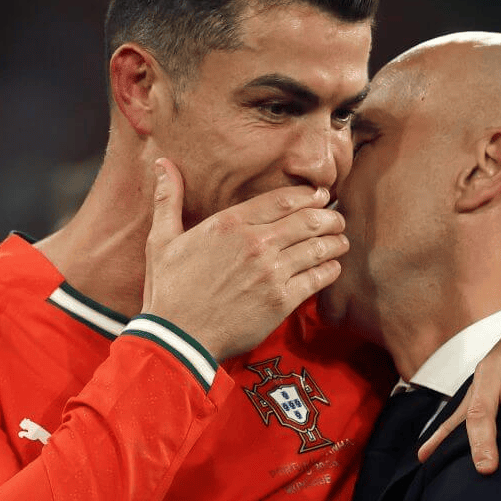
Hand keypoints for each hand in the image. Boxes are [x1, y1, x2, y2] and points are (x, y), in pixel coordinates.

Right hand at [142, 159, 347, 359]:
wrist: (178, 337)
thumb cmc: (168, 290)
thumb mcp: (160, 239)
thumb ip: (168, 199)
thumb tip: (162, 163)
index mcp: (230, 223)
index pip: (283, 199)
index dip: (309, 195)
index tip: (321, 195)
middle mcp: (255, 243)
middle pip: (308, 219)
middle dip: (329, 216)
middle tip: (336, 218)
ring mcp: (271, 272)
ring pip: (318, 247)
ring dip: (335, 241)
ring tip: (340, 241)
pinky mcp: (282, 301)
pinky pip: (318, 278)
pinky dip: (330, 269)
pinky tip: (333, 267)